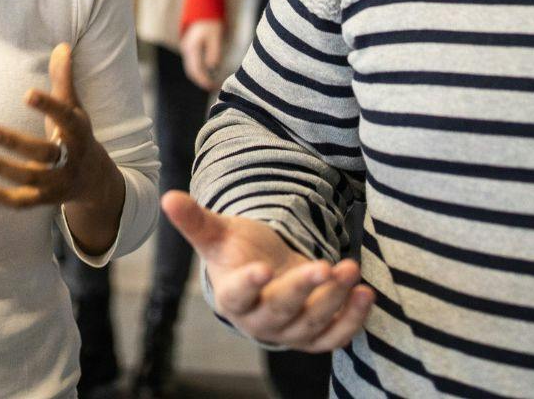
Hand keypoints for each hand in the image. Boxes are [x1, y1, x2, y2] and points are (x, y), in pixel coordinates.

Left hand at [0, 43, 117, 213]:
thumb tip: (62, 45)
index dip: (48, 106)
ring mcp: (58, 182)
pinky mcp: (45, 199)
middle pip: (43, 153)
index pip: (65, 118)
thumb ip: (64, 79)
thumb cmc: (76, 135)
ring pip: (29, 177)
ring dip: (1, 168)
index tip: (26, 93)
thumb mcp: (75, 109)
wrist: (95, 180)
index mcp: (79, 132)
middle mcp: (71, 159)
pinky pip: (22, 202)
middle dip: (14, 143)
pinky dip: (1, 197)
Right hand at [161, 190, 373, 351]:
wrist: (264, 277)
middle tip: (325, 265)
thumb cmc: (239, 253)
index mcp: (231, 297)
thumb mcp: (219, 234)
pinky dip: (352, 320)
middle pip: (281, 311)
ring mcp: (289, 332)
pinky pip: (334, 336)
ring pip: (312, 323)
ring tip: (350, 269)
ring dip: (334, 299)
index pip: (238, 296)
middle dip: (304, 290)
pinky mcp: (314, 336)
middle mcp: (259, 322)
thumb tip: (168, 197)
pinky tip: (366, 294)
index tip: (262, 267)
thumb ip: (196, 220)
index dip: (249, 284)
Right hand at [180, 20, 228, 89]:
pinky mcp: (189, 48)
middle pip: (191, 71)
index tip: (213, 86)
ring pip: (191, 68)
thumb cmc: (211, 23)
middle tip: (213, 88)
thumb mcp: (215, 36)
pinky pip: (192, 63)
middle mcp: (187, 49)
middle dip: (201, 81)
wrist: (203, 10)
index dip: (204, 80)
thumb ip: (213, 51)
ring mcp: (187, 49)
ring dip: (199, 76)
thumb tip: (212, 67)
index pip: (196, 70)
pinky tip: (207, 73)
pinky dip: (199, 70)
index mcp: (192, 48)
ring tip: (211, 83)